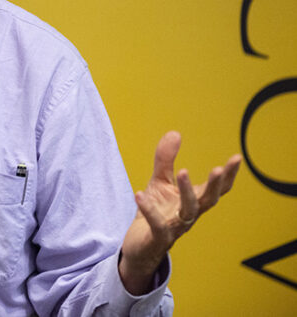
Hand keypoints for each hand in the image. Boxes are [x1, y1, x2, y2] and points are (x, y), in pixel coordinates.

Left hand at [118, 131, 240, 294]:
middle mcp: (189, 214)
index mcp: (194, 202)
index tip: (237, 158)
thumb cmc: (156, 212)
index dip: (229, 176)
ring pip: (188, 211)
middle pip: (208, 200)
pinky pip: (157, 224)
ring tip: (182, 171)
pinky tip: (140, 195)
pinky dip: (149, 209)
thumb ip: (165, 159)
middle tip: (218, 169)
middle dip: (215, 185)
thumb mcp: (159, 182)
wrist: (140, 245)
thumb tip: (175, 133)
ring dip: (187, 191)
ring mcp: (175, 227)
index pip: (217, 189)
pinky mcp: (157, 237)